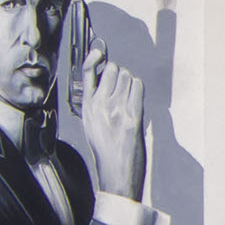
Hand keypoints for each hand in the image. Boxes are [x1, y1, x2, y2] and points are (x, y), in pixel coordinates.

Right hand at [81, 39, 147, 199]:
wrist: (116, 173)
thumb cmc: (105, 151)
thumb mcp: (91, 124)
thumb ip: (96, 103)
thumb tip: (107, 83)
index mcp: (86, 107)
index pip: (87, 72)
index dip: (94, 57)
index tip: (100, 52)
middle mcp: (99, 105)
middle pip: (112, 69)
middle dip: (118, 73)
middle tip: (121, 86)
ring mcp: (116, 109)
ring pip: (127, 76)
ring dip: (130, 81)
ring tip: (128, 96)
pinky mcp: (132, 115)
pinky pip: (138, 87)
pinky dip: (139, 89)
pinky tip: (136, 100)